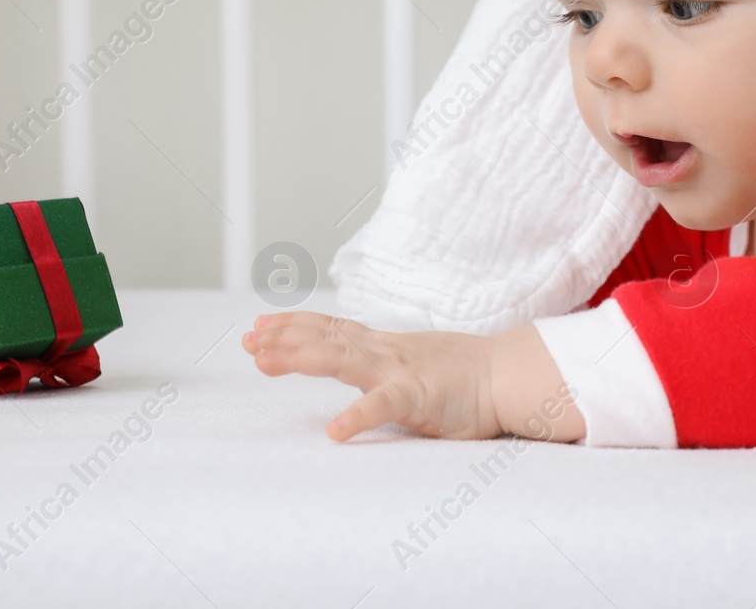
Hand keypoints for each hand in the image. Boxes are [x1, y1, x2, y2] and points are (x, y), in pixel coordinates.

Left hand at [241, 311, 501, 441]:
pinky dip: (357, 416)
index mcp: (383, 346)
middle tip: (246, 339)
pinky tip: (335, 432)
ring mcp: (398, 371)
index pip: (330, 328)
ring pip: (339, 359)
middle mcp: (383, 351)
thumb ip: (381, 364)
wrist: (508, 376)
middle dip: (281, 336)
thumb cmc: (464, 376)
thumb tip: (351, 365)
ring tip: (263, 360)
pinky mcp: (418, 396)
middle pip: (323, 337)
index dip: (292, 325)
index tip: (258, 325)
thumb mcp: (413, 362)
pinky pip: (382, 406)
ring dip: (299, 356)